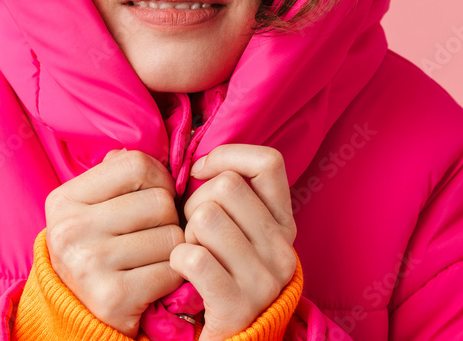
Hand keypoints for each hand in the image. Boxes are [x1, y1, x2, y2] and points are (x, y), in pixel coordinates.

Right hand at [44, 148, 185, 336]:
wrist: (78, 312)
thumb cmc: (94, 248)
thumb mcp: (89, 207)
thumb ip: (116, 174)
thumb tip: (155, 153)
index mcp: (64, 200)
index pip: (136, 164)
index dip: (160, 177)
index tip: (158, 194)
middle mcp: (71, 230)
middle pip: (160, 201)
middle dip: (170, 216)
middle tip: (156, 232)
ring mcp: (90, 265)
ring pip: (171, 236)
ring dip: (174, 247)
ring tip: (154, 255)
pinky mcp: (113, 297)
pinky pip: (172, 270)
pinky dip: (174, 274)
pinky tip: (156, 277)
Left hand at [170, 145, 297, 340]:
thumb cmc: (218, 274)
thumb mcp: (235, 232)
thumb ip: (223, 194)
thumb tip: (191, 158)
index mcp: (283, 223)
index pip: (268, 162)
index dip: (228, 156)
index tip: (202, 173)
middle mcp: (283, 248)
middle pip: (225, 187)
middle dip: (195, 203)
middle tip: (194, 232)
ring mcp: (265, 279)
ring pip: (206, 217)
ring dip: (186, 234)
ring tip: (191, 253)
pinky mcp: (238, 306)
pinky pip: (194, 257)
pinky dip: (178, 260)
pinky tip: (183, 272)